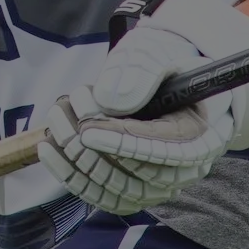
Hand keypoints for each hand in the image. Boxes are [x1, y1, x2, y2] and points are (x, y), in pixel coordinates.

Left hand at [35, 0, 248, 214]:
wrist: (166, 78)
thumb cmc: (164, 63)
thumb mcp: (157, 51)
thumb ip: (140, 69)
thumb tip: (111, 101)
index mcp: (200, 133)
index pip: (164, 148)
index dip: (123, 142)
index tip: (87, 131)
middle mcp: (185, 167)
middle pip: (138, 174)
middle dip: (92, 146)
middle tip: (63, 110)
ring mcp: (161, 184)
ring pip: (117, 189)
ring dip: (77, 159)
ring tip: (55, 120)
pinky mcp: (136, 191)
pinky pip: (104, 197)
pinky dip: (72, 176)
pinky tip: (48, 149)